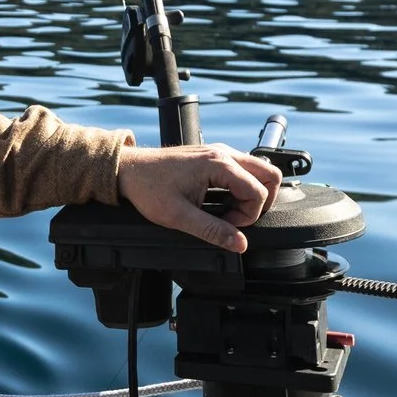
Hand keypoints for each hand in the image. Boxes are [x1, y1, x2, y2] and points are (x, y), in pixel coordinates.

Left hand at [116, 144, 283, 250]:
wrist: (127, 169)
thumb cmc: (147, 188)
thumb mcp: (178, 216)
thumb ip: (212, 231)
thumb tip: (240, 244)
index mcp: (218, 164)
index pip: (259, 192)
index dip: (247, 216)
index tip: (225, 225)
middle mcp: (223, 153)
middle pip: (269, 175)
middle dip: (261, 202)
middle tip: (237, 219)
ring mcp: (219, 152)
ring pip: (258, 171)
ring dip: (251, 194)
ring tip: (227, 211)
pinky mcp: (213, 156)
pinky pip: (242, 170)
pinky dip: (241, 187)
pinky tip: (221, 201)